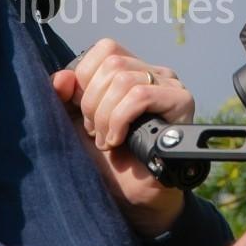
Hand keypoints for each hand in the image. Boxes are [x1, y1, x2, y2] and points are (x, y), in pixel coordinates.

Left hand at [51, 39, 193, 236]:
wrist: (135, 196)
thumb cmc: (109, 159)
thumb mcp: (77, 124)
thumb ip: (63, 97)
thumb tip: (63, 77)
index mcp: (132, 70)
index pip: (105, 49)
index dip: (85, 79)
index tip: (85, 113)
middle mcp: (155, 73)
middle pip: (112, 63)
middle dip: (93, 102)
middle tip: (94, 132)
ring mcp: (171, 86)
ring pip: (124, 79)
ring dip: (106, 116)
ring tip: (106, 141)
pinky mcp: (181, 103)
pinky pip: (140, 96)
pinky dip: (119, 120)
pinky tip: (117, 141)